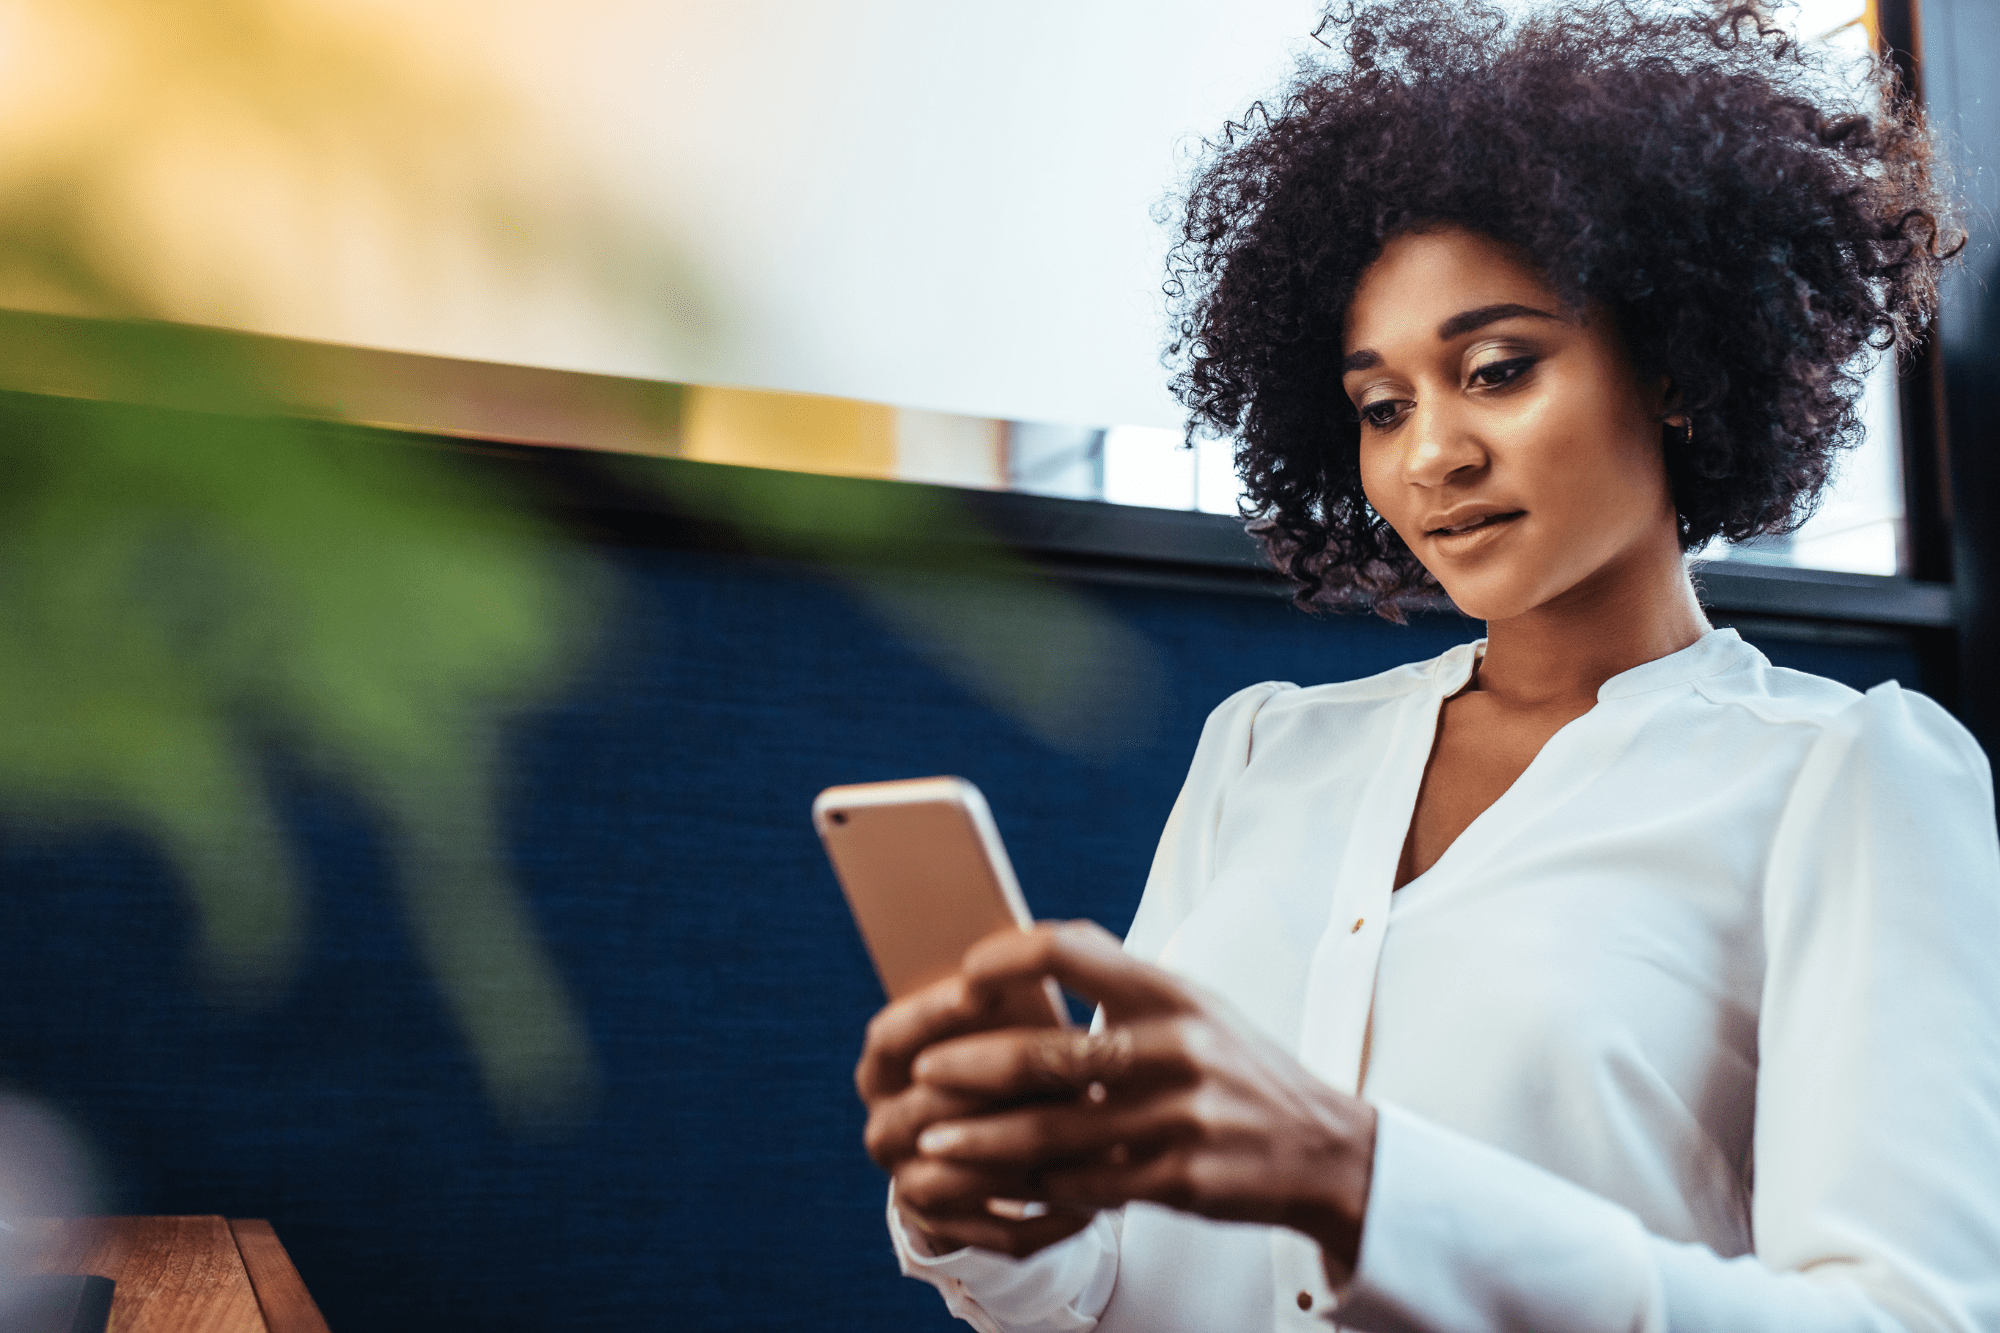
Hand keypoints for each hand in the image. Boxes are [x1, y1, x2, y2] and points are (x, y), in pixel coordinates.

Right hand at [855, 971, 1095, 1257]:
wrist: (993, 1131)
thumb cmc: (1006, 1051)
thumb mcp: (994, 1018)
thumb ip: (1003, 993)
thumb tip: (1036, 958)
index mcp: (882, 1068)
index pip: (891, 1036)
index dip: (933, 1013)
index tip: (985, 990)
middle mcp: (886, 1129)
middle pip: (934, 1107)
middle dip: (1004, 1086)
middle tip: (1069, 1067)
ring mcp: (912, 1184)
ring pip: (968, 1175)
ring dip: (1034, 1159)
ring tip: (1101, 1142)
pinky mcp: (952, 1234)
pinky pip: (1004, 1234)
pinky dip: (1053, 1217)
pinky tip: (1101, 1199)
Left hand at [904, 921, 1376, 1276]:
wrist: (1326, 1148)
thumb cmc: (1235, 1069)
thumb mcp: (1193, 1005)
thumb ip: (1119, 982)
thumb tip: (1025, 953)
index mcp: (1171, 992)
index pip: (1072, 951)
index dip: (1006, 960)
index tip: (961, 978)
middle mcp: (1177, 1049)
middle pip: (1049, 1053)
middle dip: (971, 1066)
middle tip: (921, 1074)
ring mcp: (1180, 1118)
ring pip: (1054, 1131)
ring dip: (982, 1140)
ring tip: (931, 1144)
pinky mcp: (1181, 1180)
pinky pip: (1087, 1185)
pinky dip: (1035, 1185)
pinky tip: (998, 1185)